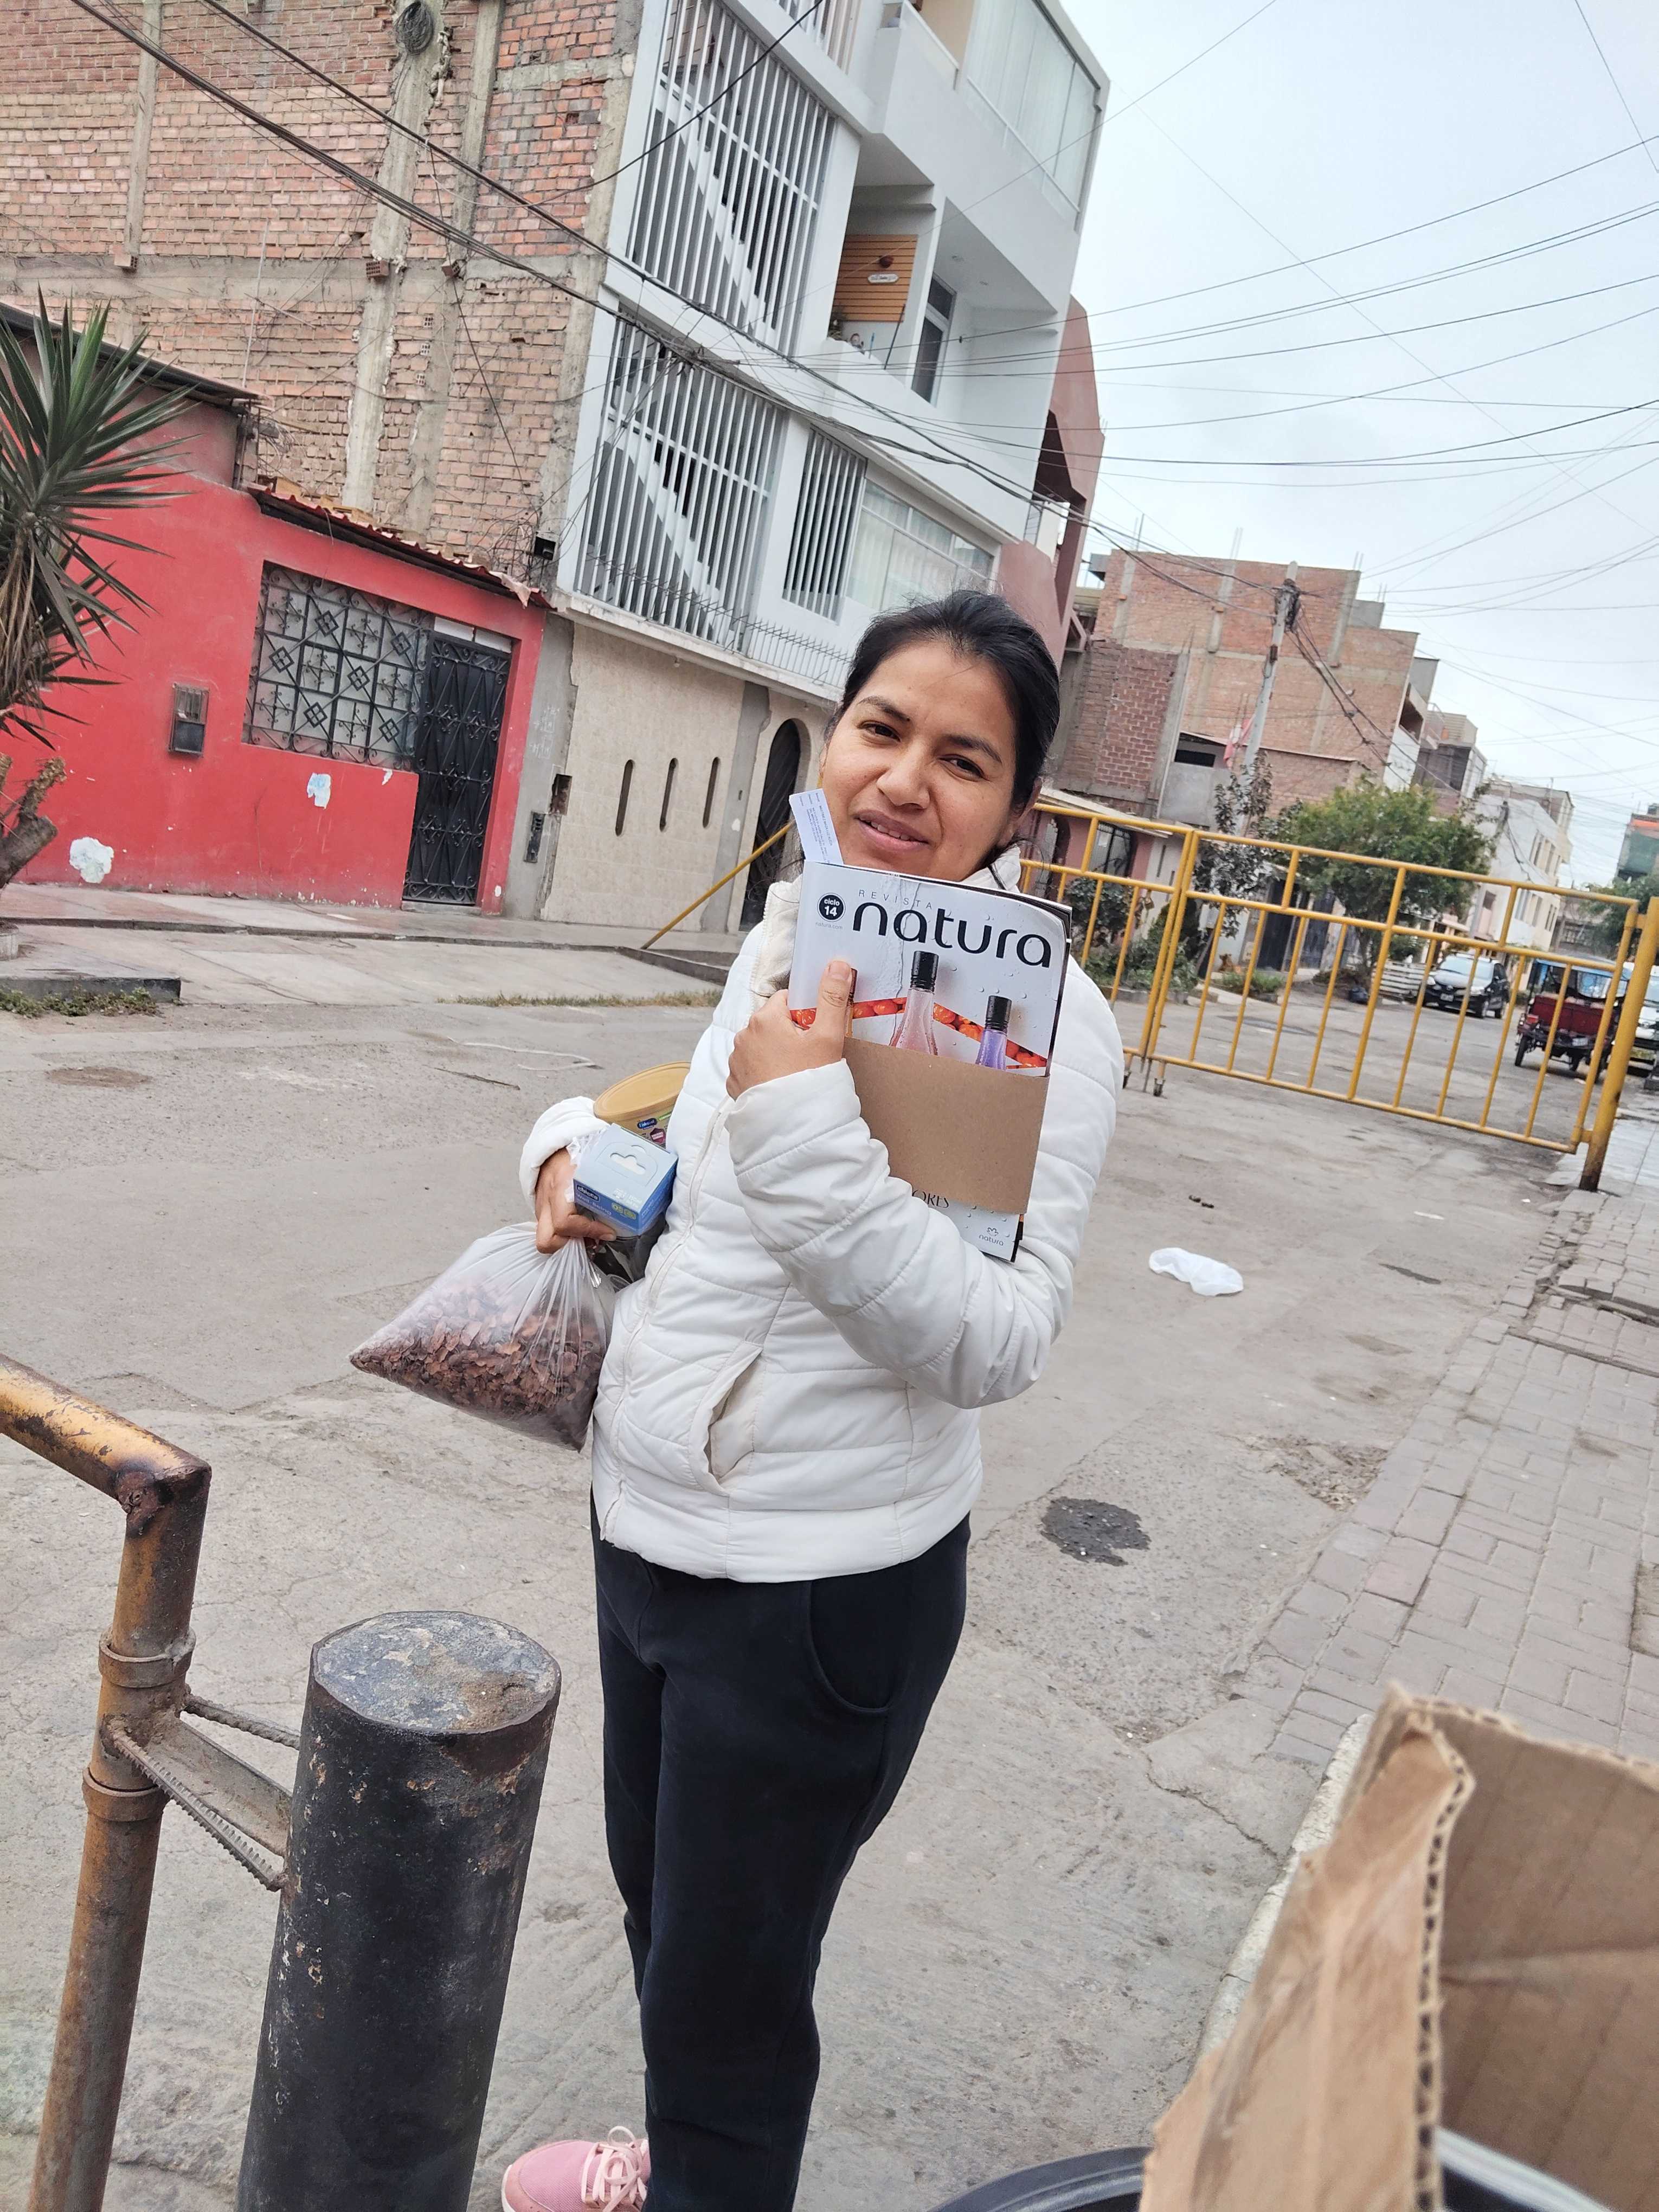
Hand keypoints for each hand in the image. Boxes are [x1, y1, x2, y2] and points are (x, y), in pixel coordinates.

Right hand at [533, 1148, 616, 1253]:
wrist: (555, 1148)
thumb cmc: (577, 1156)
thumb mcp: (594, 1167)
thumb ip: (607, 1188)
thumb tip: (624, 1212)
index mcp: (561, 1185)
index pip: (566, 1221)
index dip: (589, 1231)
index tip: (609, 1233)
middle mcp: (547, 1200)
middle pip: (546, 1240)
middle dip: (567, 1246)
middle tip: (587, 1240)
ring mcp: (541, 1207)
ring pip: (544, 1239)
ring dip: (565, 1243)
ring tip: (585, 1237)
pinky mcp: (540, 1211)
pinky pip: (548, 1231)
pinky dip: (563, 1235)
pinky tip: (579, 1230)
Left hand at [727, 962, 854, 1098]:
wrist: (792, 1127)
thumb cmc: (810, 1079)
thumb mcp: (827, 1036)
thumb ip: (832, 997)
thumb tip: (837, 964)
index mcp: (764, 1019)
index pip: (787, 1000)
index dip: (805, 1013)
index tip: (816, 1032)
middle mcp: (744, 1036)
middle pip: (773, 1023)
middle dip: (791, 1034)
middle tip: (810, 1056)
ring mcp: (736, 1061)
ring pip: (762, 1046)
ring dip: (777, 1053)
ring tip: (796, 1073)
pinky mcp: (735, 1083)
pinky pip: (752, 1068)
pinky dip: (765, 1072)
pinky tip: (782, 1085)